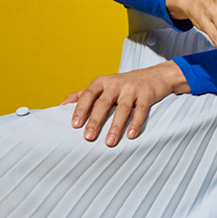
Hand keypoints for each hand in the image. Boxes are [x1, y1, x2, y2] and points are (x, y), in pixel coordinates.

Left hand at [64, 61, 188, 146]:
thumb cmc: (124, 84)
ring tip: (109, 142)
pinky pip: (141, 110)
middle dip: (95, 121)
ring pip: (122, 109)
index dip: (81, 109)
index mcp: (101, 82)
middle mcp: (116, 83)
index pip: (88, 95)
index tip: (75, 124)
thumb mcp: (103, 85)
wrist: (155, 75)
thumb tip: (61, 105)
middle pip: (103, 103)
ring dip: (115, 126)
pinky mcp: (147, 94)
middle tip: (88, 137)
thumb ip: (83, 94)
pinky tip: (131, 135)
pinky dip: (136, 123)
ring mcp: (132, 88)